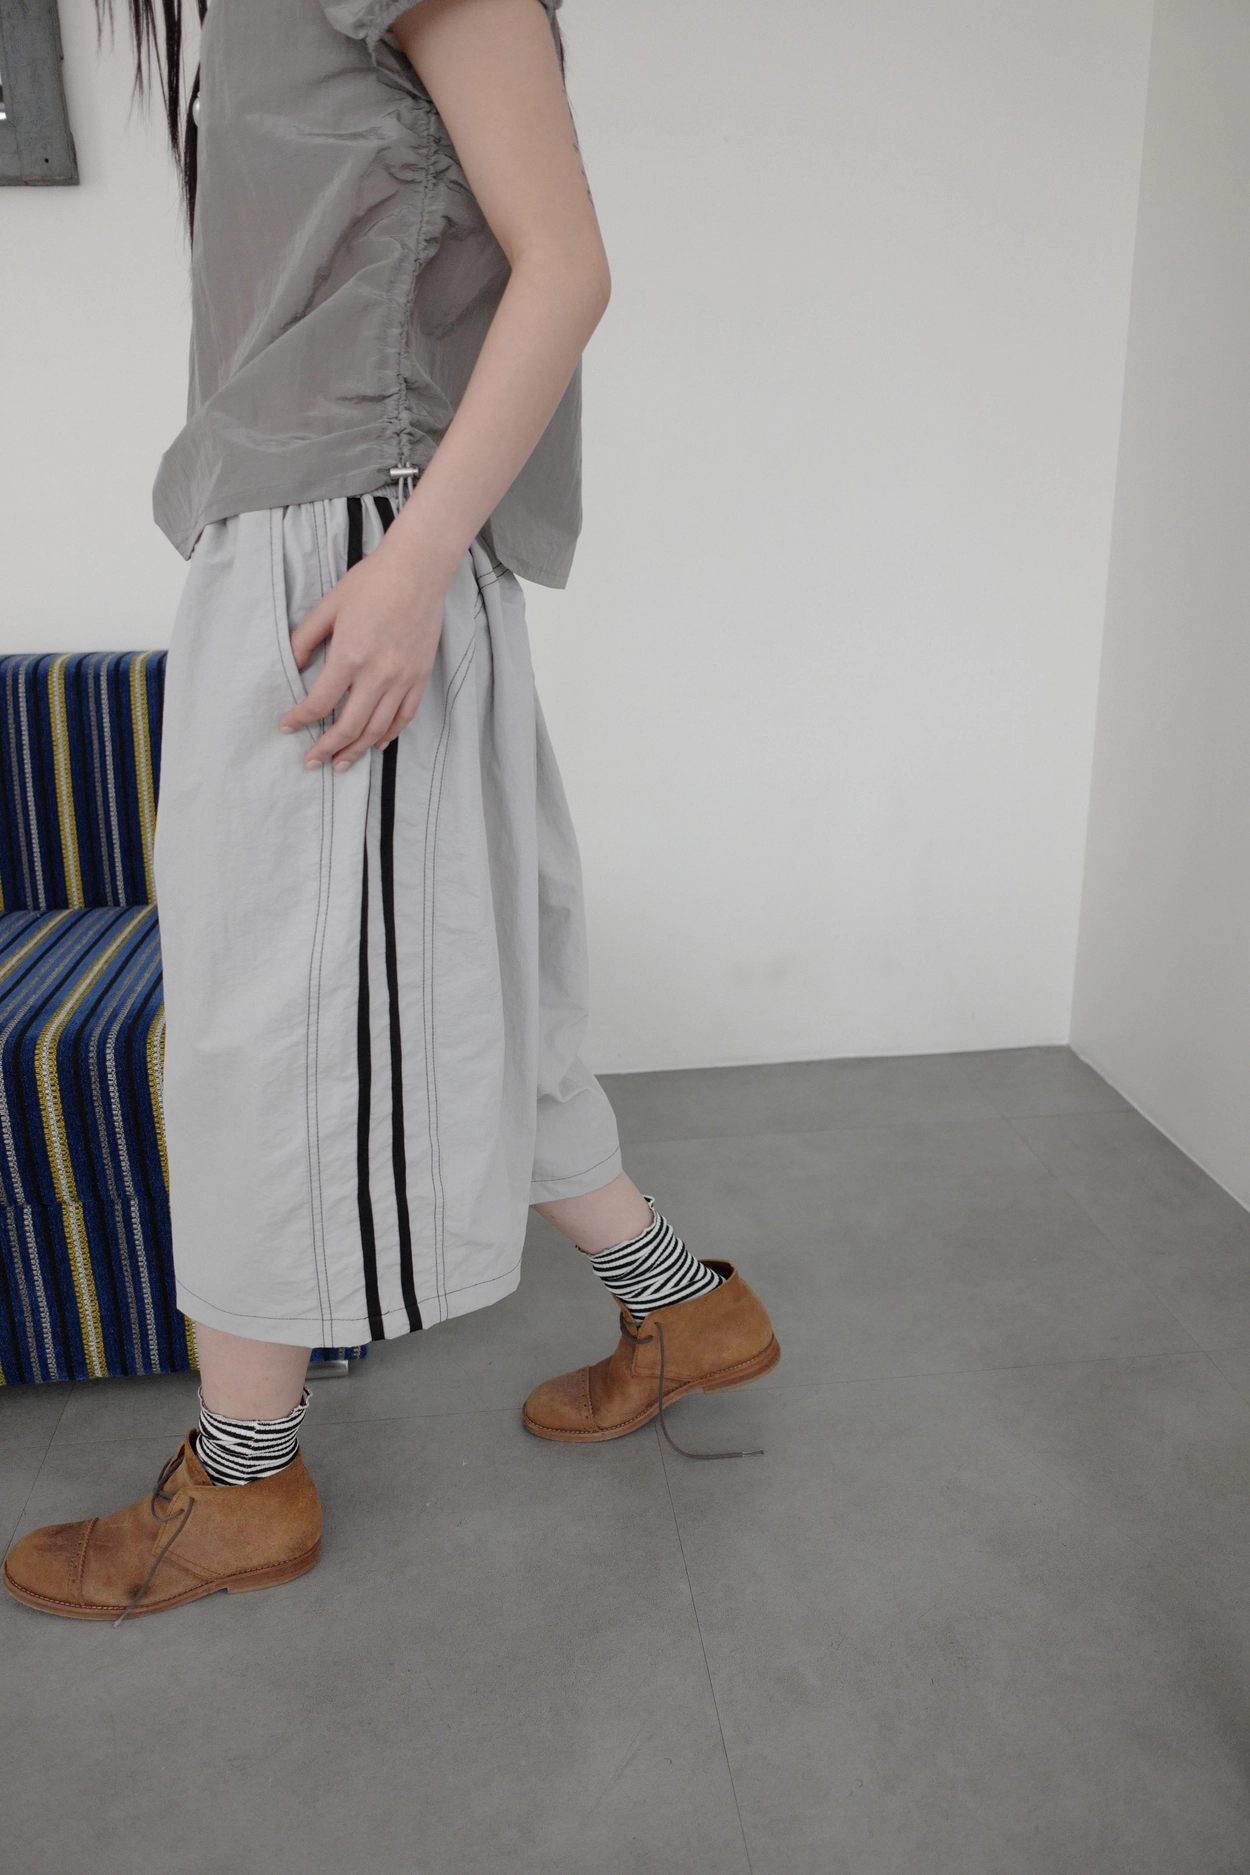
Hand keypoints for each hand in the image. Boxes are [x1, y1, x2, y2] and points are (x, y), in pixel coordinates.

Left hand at [279, 536, 449, 769]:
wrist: (417, 571)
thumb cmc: (371, 583)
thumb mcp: (328, 607)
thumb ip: (306, 639)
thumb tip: (291, 666)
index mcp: (350, 656)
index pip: (319, 702)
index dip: (299, 719)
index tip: (287, 726)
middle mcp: (378, 675)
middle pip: (349, 726)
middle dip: (326, 748)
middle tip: (311, 762)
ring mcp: (402, 679)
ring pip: (377, 729)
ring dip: (356, 750)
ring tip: (340, 764)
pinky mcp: (420, 677)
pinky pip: (404, 717)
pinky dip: (389, 735)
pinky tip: (376, 745)